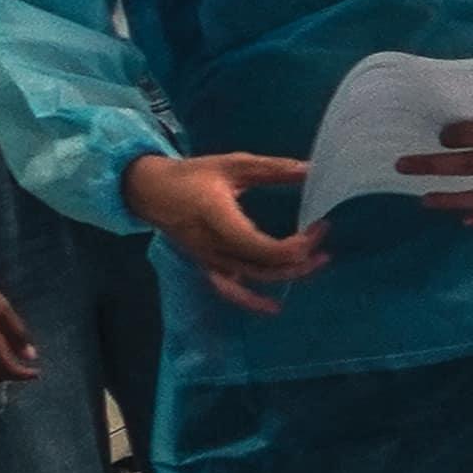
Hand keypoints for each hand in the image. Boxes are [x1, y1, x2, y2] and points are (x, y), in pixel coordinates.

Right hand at [125, 151, 322, 313]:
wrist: (149, 191)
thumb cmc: (192, 176)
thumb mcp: (233, 165)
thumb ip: (273, 169)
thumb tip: (311, 169)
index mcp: (218, 220)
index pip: (261, 247)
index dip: (294, 246)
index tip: (319, 227)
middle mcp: (213, 246)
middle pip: (263, 265)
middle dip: (300, 256)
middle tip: (323, 238)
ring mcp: (208, 259)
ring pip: (252, 278)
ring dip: (287, 275)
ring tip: (317, 263)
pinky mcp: (206, 264)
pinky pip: (229, 289)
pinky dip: (251, 301)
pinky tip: (273, 307)